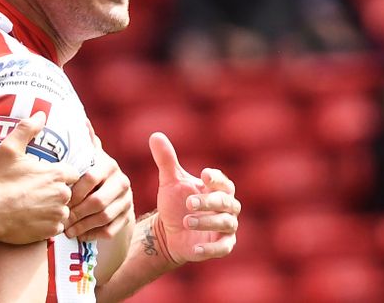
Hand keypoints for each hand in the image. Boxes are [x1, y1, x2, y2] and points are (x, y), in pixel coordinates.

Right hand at [0, 112, 78, 244]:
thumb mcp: (9, 148)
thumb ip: (27, 128)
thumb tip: (41, 113)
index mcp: (56, 174)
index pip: (72, 173)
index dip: (60, 174)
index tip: (46, 176)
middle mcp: (62, 195)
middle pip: (68, 192)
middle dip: (56, 191)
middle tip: (36, 191)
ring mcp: (57, 215)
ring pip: (63, 210)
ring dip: (53, 208)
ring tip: (33, 206)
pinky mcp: (50, 232)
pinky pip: (56, 227)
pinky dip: (47, 224)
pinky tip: (32, 218)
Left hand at [65, 124, 132, 240]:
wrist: (115, 191)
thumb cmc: (93, 171)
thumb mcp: (90, 155)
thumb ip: (86, 140)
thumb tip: (81, 119)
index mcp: (109, 164)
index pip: (91, 178)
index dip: (74, 191)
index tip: (59, 198)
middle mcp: (122, 182)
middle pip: (98, 201)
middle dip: (77, 212)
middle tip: (61, 219)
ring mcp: (126, 200)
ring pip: (104, 217)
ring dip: (83, 226)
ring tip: (66, 230)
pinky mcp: (127, 217)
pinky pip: (110, 230)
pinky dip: (93, 234)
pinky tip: (79, 236)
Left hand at [149, 132, 238, 263]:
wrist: (168, 231)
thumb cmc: (174, 203)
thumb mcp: (169, 181)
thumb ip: (166, 159)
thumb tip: (155, 135)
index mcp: (216, 190)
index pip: (224, 182)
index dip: (217, 179)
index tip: (204, 175)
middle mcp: (226, 208)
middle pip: (227, 202)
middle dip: (209, 202)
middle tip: (189, 202)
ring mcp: (225, 227)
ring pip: (226, 223)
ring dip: (208, 221)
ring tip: (186, 221)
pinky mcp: (220, 246)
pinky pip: (223, 248)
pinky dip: (211, 249)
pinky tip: (195, 248)